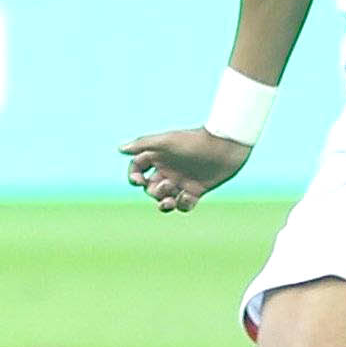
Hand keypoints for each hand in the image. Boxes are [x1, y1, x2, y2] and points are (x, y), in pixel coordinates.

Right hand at [120, 128, 251, 212]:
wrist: (225, 146)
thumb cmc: (195, 141)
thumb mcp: (167, 141)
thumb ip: (144, 145)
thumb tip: (120, 149)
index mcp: (158, 157)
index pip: (137, 170)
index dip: (134, 177)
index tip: (139, 180)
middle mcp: (168, 170)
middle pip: (150, 188)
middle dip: (153, 191)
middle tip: (167, 184)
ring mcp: (182, 181)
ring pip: (165, 199)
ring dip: (164, 203)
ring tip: (170, 200)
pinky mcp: (197, 191)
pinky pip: (183, 205)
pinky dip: (182, 205)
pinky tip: (187, 197)